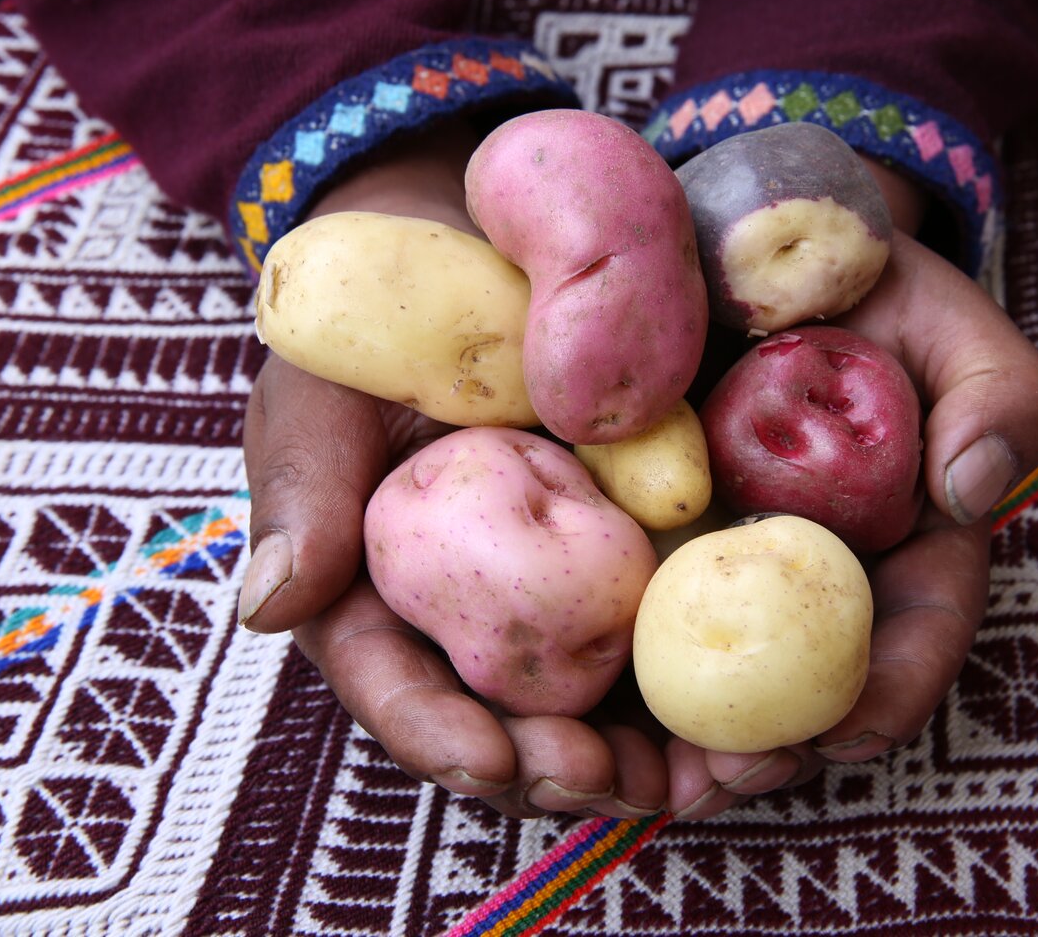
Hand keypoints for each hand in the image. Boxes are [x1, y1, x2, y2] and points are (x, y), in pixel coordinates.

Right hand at [239, 120, 672, 817]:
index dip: (445, 739)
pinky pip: (681, 634)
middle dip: (567, 774)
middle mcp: (477, 623)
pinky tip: (770, 709)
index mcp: (383, 606)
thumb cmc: (374, 335)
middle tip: (623, 783)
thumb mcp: (320, 397)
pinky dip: (718, 680)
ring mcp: (563, 599)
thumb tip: (268, 608)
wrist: (471, 255)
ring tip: (715, 771)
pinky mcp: (641, 561)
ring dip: (660, 759)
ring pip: (608, 710)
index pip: (405, 694)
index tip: (495, 761)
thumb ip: (302, 494)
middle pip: (519, 732)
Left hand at [663, 166, 1037, 817]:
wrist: (732, 232)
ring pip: (709, 672)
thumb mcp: (947, 322)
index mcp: (897, 539)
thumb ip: (999, 395)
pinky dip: (601, 669)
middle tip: (732, 778)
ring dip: (680, 740)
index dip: (892, 690)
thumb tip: (972, 490)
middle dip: (774, 749)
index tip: (850, 729)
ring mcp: (715, 560)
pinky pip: (620, 612)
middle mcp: (806, 570)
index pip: (914, 628)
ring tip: (645, 778)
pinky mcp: (635, 537)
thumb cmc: (858, 283)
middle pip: (801, 682)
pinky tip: (566, 712)